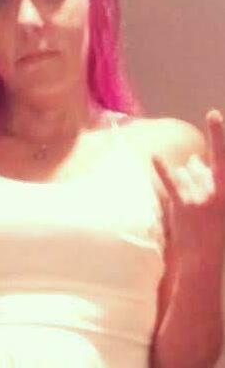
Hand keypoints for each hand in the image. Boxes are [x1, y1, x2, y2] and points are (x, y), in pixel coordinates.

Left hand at [152, 109, 224, 257]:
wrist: (204, 259)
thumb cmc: (213, 230)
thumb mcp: (218, 204)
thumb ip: (206, 179)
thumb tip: (193, 158)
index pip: (222, 157)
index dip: (218, 133)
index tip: (213, 113)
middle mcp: (215, 190)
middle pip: (197, 166)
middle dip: (194, 173)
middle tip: (198, 199)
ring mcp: (198, 197)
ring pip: (183, 174)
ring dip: (182, 183)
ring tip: (191, 209)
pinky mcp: (182, 206)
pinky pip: (170, 183)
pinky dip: (162, 170)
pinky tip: (155, 157)